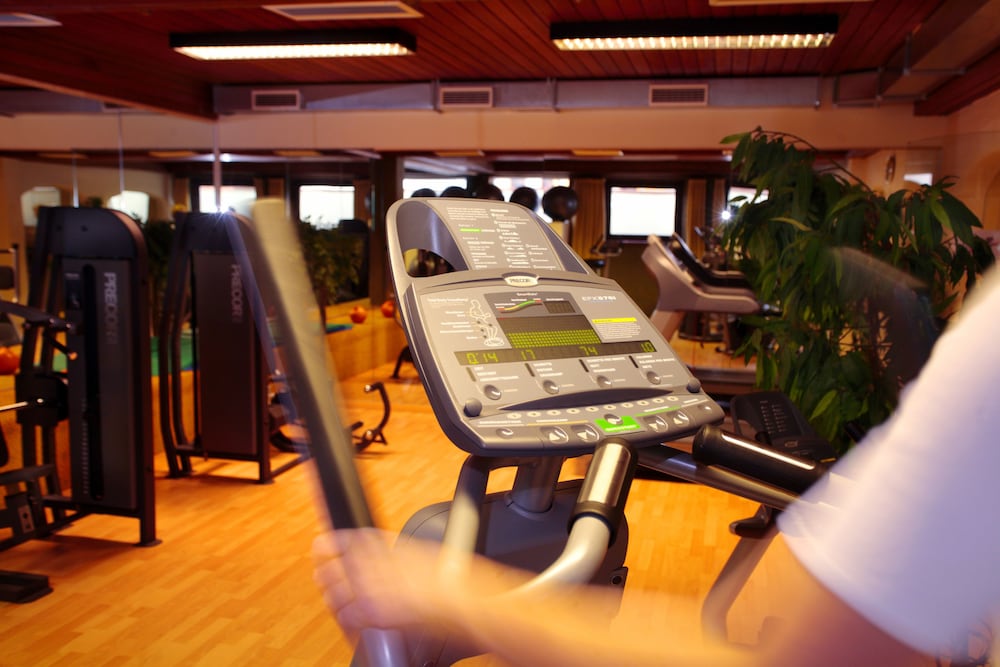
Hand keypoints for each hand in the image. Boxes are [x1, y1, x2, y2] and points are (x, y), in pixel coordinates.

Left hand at [313, 528, 433, 638]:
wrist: (453, 594)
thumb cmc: (441, 573)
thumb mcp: (413, 549)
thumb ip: (389, 551)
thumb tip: (380, 554)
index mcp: (379, 545)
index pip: (341, 541)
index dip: (326, 545)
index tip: (320, 547)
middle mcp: (368, 564)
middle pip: (330, 569)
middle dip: (325, 575)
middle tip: (325, 577)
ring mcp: (366, 589)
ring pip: (333, 595)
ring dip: (334, 598)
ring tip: (338, 601)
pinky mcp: (369, 613)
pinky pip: (345, 617)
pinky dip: (347, 620)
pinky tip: (353, 620)